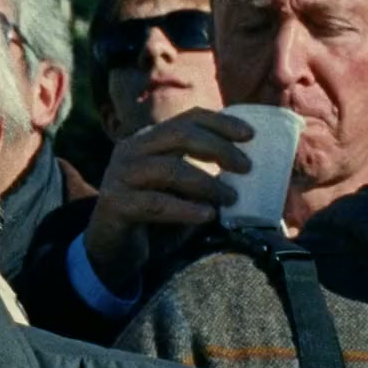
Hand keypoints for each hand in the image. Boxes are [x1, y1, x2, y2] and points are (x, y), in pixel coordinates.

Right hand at [85, 107, 252, 292]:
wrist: (112, 249)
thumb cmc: (154, 217)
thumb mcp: (182, 191)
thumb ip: (206, 177)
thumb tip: (254, 177)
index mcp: (150, 140)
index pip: (188, 118)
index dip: (221, 122)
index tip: (251, 135)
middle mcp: (132, 149)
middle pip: (179, 134)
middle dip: (218, 147)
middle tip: (247, 168)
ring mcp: (120, 175)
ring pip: (169, 168)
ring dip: (206, 182)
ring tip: (230, 198)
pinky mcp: (115, 203)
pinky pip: (155, 203)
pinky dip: (185, 209)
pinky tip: (207, 216)